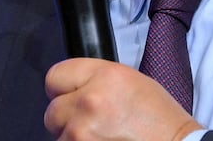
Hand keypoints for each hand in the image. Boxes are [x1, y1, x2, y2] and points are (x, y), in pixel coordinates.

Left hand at [44, 58, 202, 140]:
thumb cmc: (160, 121)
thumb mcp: (130, 81)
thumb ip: (96, 79)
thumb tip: (72, 87)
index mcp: (104, 76)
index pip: (55, 76)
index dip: (63, 89)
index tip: (70, 96)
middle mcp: (89, 102)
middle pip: (52, 110)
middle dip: (67, 118)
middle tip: (91, 123)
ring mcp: (82, 132)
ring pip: (59, 135)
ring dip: (73, 137)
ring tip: (101, 137)